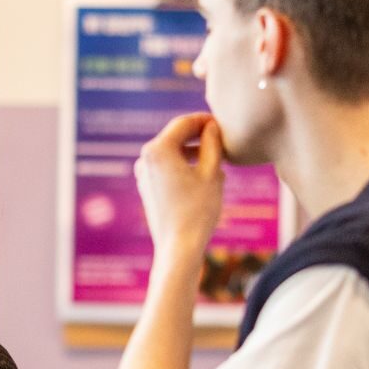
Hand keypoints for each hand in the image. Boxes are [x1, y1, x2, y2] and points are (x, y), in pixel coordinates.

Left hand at [134, 112, 223, 260]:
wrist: (178, 248)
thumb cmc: (197, 210)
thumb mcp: (211, 172)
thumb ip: (212, 144)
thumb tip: (212, 126)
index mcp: (158, 149)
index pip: (184, 123)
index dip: (205, 120)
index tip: (224, 123)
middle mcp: (145, 158)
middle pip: (177, 137)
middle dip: (201, 138)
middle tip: (224, 142)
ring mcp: (144, 173)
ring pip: (173, 153)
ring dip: (195, 154)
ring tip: (219, 164)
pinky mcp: (147, 187)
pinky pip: (168, 168)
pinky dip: (185, 167)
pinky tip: (206, 178)